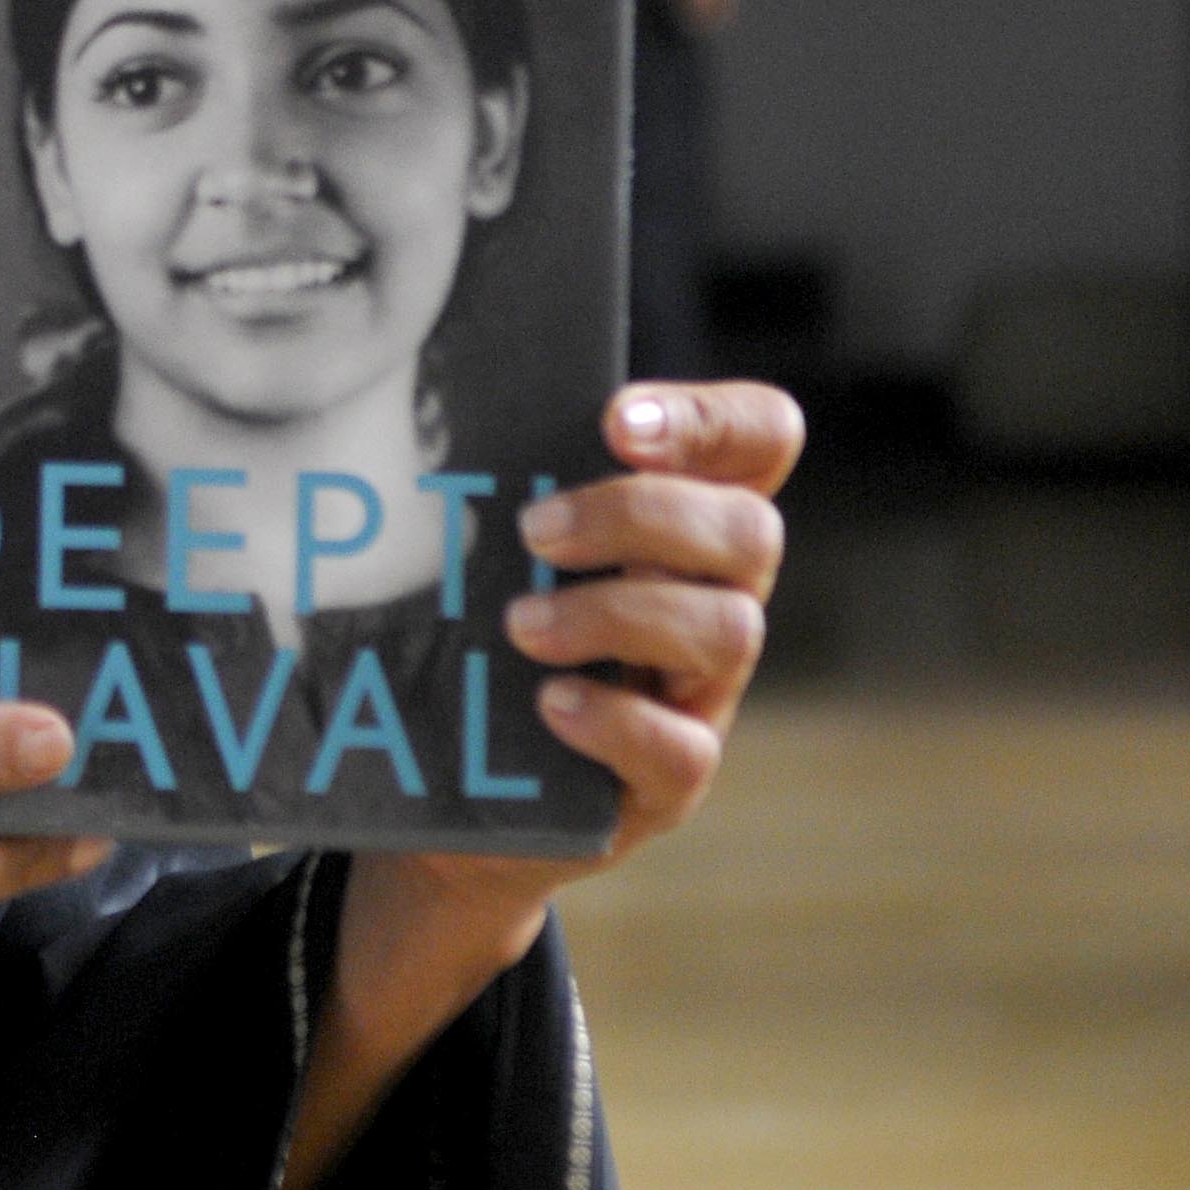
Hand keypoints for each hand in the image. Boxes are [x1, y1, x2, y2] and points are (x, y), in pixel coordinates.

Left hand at [343, 380, 804, 1000]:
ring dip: (616, 615)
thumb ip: (503, 480)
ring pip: (728, 631)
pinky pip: (683, 751)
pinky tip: (547, 703)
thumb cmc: (478, 629)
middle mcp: (712, 597)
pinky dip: (614, 720)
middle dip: (640, 516)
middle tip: (532, 530)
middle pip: (752, 529)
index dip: (714, 418)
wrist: (452, 782)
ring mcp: (700, 694)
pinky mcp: (667, 782)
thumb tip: (428, 407)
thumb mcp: (497, 546)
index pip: (761, 439)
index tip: (615, 422)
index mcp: (683, 521)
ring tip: (518, 626)